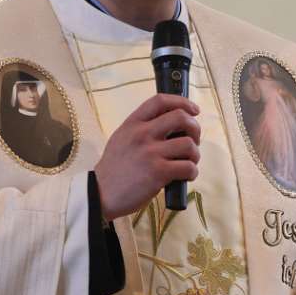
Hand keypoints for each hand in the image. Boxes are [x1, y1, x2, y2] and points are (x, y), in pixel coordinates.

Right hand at [94, 94, 199, 222]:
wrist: (100, 194)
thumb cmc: (114, 168)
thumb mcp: (122, 138)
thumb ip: (141, 128)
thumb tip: (172, 125)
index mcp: (133, 123)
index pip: (160, 100)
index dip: (182, 102)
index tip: (193, 110)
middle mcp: (142, 134)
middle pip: (181, 117)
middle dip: (195, 128)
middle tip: (194, 141)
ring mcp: (150, 153)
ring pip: (188, 144)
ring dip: (195, 155)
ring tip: (188, 163)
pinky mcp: (158, 172)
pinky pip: (188, 167)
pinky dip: (192, 172)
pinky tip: (185, 177)